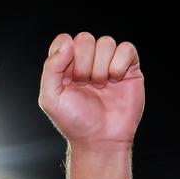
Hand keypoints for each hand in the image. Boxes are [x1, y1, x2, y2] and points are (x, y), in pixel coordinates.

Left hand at [38, 32, 143, 149]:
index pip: (64, 40)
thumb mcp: (50, 98)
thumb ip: (51, 68)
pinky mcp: (129, 68)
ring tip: (100, 86)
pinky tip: (115, 80)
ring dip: (101, 66)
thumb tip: (68, 43)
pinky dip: (119, 63)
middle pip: (85, 38)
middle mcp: (87, 62)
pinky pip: (127, 48)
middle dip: (83, 63)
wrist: (100, 140)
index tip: (68, 76)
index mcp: (66, 66)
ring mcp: (108, 63)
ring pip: (106, 42)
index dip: (65, 54)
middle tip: (85, 84)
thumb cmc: (74, 122)